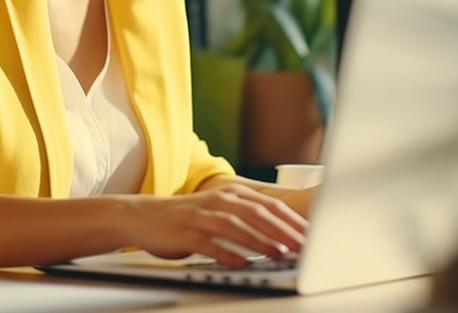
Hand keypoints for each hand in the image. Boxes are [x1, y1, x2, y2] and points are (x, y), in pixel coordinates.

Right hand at [121, 183, 307, 266]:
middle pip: (256, 213)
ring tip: (279, 253)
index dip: (292, 220)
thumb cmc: (188, 217)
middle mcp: (217, 201)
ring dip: (259, 240)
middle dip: (282, 230)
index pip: (269, 205)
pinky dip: (226, 253)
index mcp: (230, 193)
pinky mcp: (185, 233)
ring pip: (235, 226)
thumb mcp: (219, 210)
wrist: (144, 216)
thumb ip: (247, 217)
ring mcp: (200, 216)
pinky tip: (241, 263)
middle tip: (304, 247)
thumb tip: (285, 235)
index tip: (313, 237)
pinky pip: (208, 243)